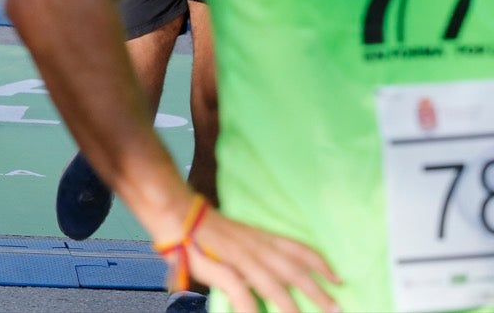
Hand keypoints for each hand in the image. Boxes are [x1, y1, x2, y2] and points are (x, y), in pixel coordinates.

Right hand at [171, 208, 340, 312]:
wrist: (177, 214)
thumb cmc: (206, 227)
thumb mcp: (240, 234)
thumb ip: (258, 251)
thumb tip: (276, 272)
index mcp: (261, 236)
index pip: (299, 249)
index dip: (321, 264)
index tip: (339, 278)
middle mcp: (256, 247)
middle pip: (294, 272)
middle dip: (318, 293)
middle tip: (337, 309)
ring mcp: (239, 259)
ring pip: (274, 286)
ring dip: (292, 307)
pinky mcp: (222, 270)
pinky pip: (241, 294)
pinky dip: (252, 310)